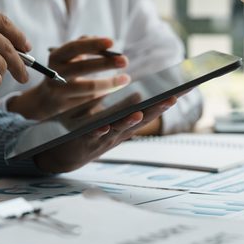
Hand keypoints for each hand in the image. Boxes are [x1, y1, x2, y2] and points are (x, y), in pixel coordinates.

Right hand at [8, 37, 128, 120]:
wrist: (45, 98)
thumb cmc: (63, 71)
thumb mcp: (69, 56)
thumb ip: (85, 45)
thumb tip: (106, 44)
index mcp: (56, 56)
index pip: (75, 47)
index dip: (93, 44)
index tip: (112, 42)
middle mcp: (55, 73)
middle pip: (82, 67)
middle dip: (106, 63)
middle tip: (124, 60)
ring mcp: (60, 91)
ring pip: (88, 87)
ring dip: (109, 83)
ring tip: (126, 79)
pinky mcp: (67, 106)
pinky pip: (90, 99)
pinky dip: (104, 92)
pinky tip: (115, 87)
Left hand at [34, 96, 176, 172]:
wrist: (61, 155)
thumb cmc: (86, 134)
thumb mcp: (107, 118)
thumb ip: (121, 107)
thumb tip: (139, 92)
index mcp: (124, 125)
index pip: (149, 110)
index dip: (164, 101)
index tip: (182, 88)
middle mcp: (118, 133)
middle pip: (141, 120)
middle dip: (156, 110)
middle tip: (173, 97)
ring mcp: (102, 139)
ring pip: (119, 129)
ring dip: (130, 122)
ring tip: (141, 112)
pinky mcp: (84, 142)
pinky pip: (92, 136)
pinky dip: (99, 132)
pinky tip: (104, 126)